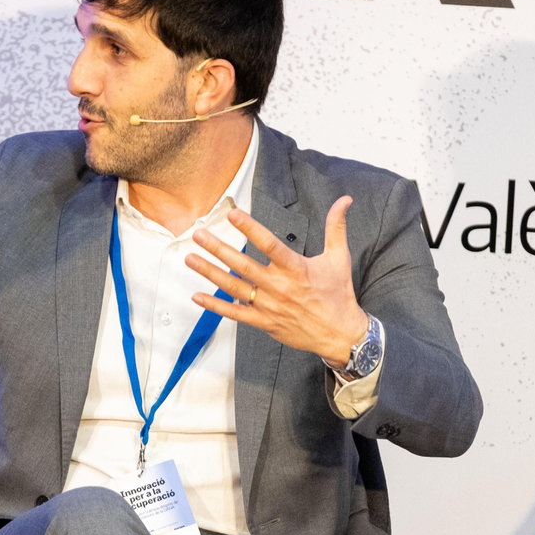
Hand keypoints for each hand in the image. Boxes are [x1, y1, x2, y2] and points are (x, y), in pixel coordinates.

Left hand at [186, 198, 370, 363]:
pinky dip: (215, 306)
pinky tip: (197, 296)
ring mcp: (269, 306)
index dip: (250, 228)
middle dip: (218, 248)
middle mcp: (279, 286)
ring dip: (210, 272)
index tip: (232, 213)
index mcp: (296, 268)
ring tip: (190, 258)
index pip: (269, 243)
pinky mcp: (264, 322)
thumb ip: (336, 228)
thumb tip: (344, 200)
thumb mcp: (339, 258)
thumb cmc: (338, 294)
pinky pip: (235, 314)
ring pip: (233, 287)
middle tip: (198, 234)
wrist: (340, 334)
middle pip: (242, 264)